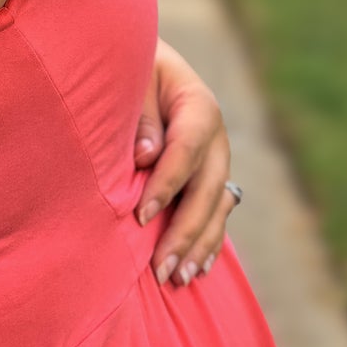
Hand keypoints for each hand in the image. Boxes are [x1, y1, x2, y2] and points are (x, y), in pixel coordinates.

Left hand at [133, 35, 241, 287]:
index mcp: (198, 105)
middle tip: (161, 268)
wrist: (144, 67)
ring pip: (216, 208)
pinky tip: (195, 269)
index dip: (166, 184)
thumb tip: (147, 155)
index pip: (186, 149)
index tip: (140, 217)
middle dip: (184, 231)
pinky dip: (207, 242)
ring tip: (177, 279)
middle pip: (207, 188)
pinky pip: (215, 214)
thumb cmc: (129, 72)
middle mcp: (216, 137)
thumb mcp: (131, 81)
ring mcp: (217, 160)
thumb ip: (139, 116)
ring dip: (198, 245)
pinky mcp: (210, 178)